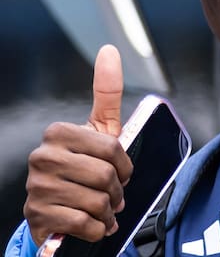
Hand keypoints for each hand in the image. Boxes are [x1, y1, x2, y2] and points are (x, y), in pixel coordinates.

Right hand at [23, 45, 133, 245]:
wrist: (59, 207)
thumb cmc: (86, 163)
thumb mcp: (99, 128)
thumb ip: (107, 91)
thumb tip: (109, 50)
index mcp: (59, 132)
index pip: (111, 148)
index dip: (124, 165)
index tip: (121, 171)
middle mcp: (42, 157)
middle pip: (105, 175)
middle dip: (117, 191)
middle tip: (112, 194)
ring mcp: (37, 187)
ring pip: (96, 201)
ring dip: (107, 211)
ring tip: (101, 209)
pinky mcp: (37, 215)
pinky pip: (83, 223)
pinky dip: (95, 228)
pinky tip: (90, 224)